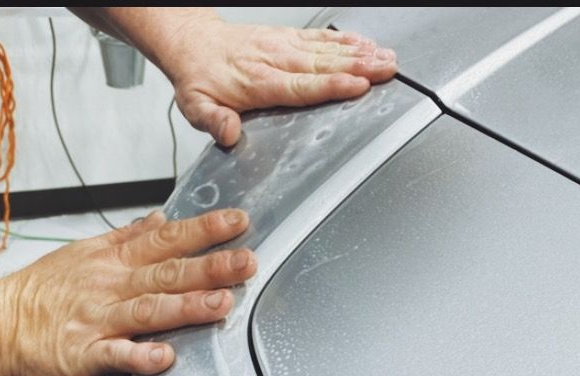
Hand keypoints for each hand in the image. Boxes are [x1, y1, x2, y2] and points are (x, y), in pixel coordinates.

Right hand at [0, 209, 254, 375]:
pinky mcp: (84, 353)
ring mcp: (98, 320)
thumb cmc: (41, 292)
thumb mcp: (85, 251)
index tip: (237, 222)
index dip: (203, 230)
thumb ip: (127, 237)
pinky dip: (140, 356)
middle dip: (209, 267)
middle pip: (166, 272)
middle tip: (245, 263)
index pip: (166, 239)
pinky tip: (164, 357)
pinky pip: (115, 354)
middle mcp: (111, 286)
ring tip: (219, 305)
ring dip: (185, 307)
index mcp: (113, 260)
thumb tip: (160, 220)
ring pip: (148, 310)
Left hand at [162, 15, 397, 145]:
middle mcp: (275, 59)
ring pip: (326, 50)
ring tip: (386, 59)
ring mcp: (283, 45)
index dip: (331, 86)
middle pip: (323, 65)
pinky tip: (364, 44)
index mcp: (258, 82)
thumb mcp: (196, 106)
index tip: (357, 85)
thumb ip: (213, 121)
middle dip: (358, 67)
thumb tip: (229, 134)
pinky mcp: (287, 37)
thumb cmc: (199, 78)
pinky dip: (344, 40)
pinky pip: (319, 38)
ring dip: (358, 54)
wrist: (193, 43)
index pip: (301, 86)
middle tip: (387, 70)